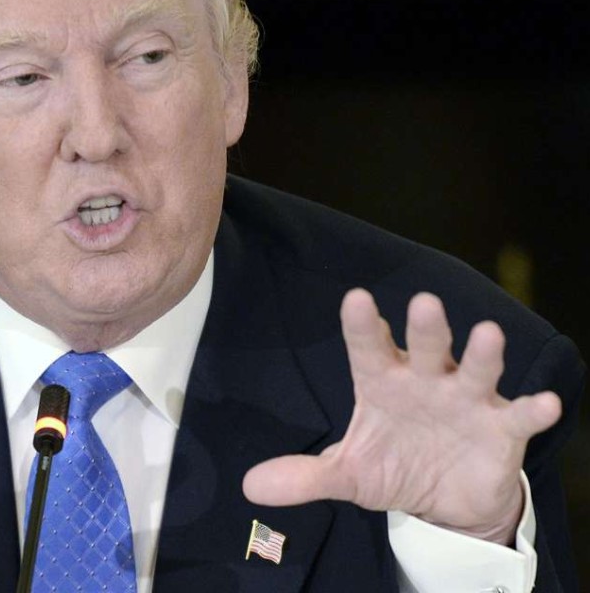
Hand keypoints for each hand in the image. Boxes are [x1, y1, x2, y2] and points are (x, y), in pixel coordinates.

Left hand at [242, 289, 561, 544]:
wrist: (444, 500)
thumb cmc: (393, 465)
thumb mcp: (348, 474)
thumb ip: (305, 476)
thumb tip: (252, 485)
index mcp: (383, 383)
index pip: (369, 348)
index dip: (362, 325)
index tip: (355, 298)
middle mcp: (426, 381)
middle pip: (427, 347)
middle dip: (427, 328)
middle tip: (424, 302)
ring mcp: (467, 401)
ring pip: (475, 370)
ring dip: (482, 354)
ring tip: (486, 333)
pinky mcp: (501, 429)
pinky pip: (519, 415)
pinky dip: (533, 409)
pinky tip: (545, 404)